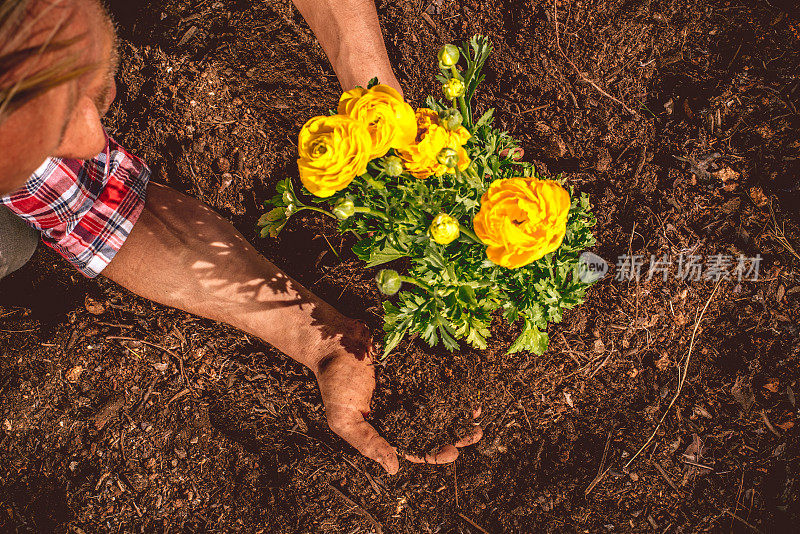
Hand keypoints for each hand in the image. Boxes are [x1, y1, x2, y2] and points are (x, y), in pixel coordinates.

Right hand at [312, 319, 481, 473]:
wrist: (333, 339)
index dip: (434, 454)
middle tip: (476, 434)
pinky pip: (435, 380)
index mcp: (383, 428)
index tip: (454, 451)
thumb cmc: (334, 379)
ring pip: (437, 406)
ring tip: (478, 413)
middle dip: (455, 434)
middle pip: (432, 429)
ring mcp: (407, 390)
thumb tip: (393, 468)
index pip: (412, 448)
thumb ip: (367, 443)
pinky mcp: (412, 369)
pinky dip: (451, 385)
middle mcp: (398, 412)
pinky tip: (467, 386)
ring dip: (457, 411)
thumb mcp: (343, 417)